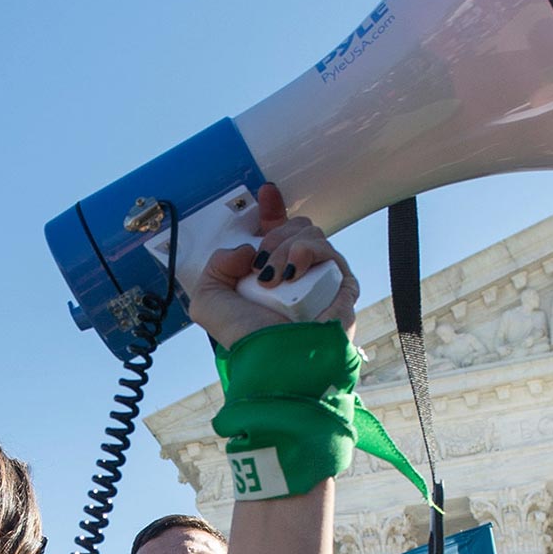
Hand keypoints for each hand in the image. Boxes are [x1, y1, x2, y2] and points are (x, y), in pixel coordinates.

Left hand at [185, 184, 358, 348]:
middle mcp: (298, 271)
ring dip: (288, 248)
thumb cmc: (245, 337)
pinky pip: (331, 254)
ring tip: (275, 278)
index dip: (272, 208)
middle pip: (298, 225)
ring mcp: (322, 277)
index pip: (277, 228)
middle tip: (261, 263)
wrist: (272, 360)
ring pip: (313, 234)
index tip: (266, 193)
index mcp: (271, 270)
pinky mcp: (343, 287)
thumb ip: (215, 265)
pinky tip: (292, 274)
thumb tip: (245, 250)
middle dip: (275, 235)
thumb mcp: (209, 299)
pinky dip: (308, 255)